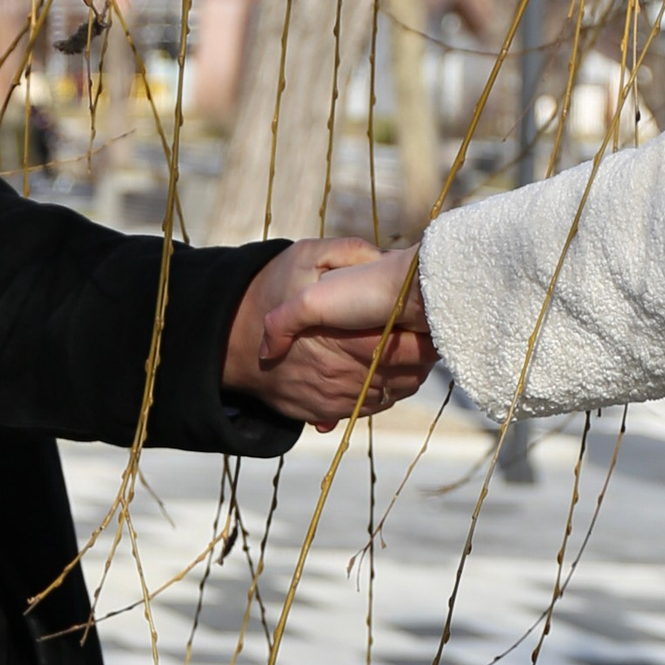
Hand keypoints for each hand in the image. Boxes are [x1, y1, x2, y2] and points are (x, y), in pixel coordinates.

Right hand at [224, 239, 436, 431]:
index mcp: (348, 340)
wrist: (233, 336)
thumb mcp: (306, 257)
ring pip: (391, 394)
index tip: (431, 320)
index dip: (427, 337)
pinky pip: (368, 408)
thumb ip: (347, 253)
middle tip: (428, 335)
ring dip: (406, 376)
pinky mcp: (324, 410)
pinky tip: (388, 372)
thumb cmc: (272, 289)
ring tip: (412, 353)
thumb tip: (385, 257)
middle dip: (421, 357)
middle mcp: (343, 375)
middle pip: (406, 375)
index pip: (408, 349)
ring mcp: (334, 397)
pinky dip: (384, 392)